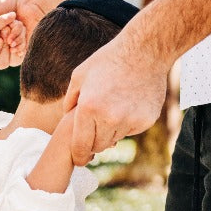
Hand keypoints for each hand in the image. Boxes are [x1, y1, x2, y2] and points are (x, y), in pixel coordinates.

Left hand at [64, 35, 167, 165]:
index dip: (79, 157)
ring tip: (112, 109)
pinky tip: (129, 104)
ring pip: (114, 140)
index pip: (80, 147)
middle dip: (94, 141)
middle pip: (97, 147)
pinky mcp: (145, 121)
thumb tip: (64, 120)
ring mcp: (129, 121)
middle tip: (96, 127)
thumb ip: (69, 101)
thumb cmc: (109, 60)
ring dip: (110, 131)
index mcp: (89, 108)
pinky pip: (130, 131)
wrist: (146, 50)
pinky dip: (127, 123)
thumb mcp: (80, 75)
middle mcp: (109, 118)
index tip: (80, 160)